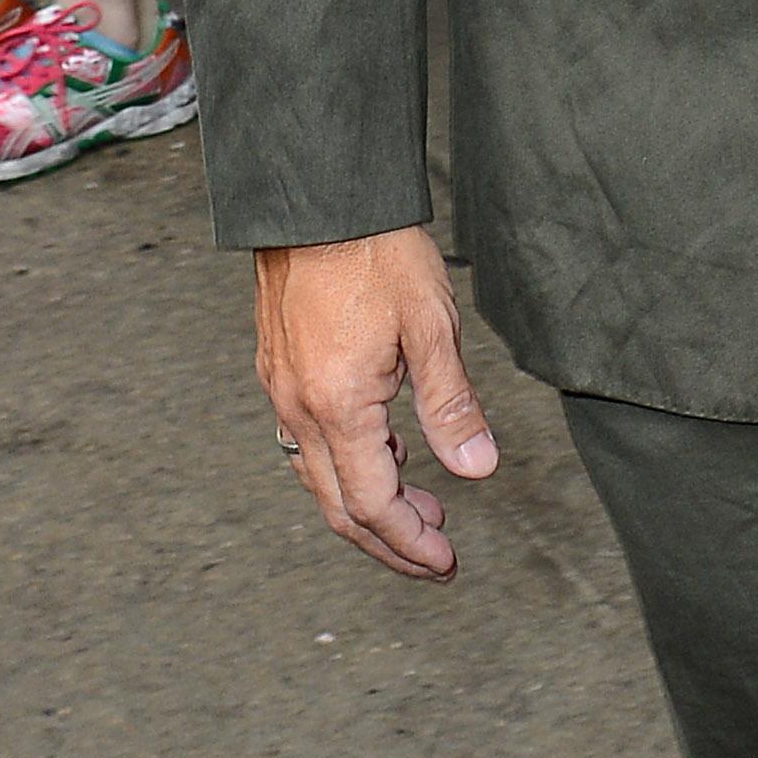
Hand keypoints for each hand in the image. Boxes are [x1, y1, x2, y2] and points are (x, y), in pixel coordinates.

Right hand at [255, 227, 497, 579]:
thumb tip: (478, 470)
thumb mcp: (432, 326)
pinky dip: (344, 465)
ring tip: (420, 505)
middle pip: (338, 507)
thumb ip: (451, 405)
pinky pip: (304, 442)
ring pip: (318, 478)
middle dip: (388, 541)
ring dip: (366, 505)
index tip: (445, 562)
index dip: (410, 543)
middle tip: (436, 555)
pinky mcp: (279, 368)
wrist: (318, 195)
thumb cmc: (376, 250)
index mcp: (338, 405)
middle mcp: (299, 407)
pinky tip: (384, 451)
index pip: (374, 504)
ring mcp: (282, 389)